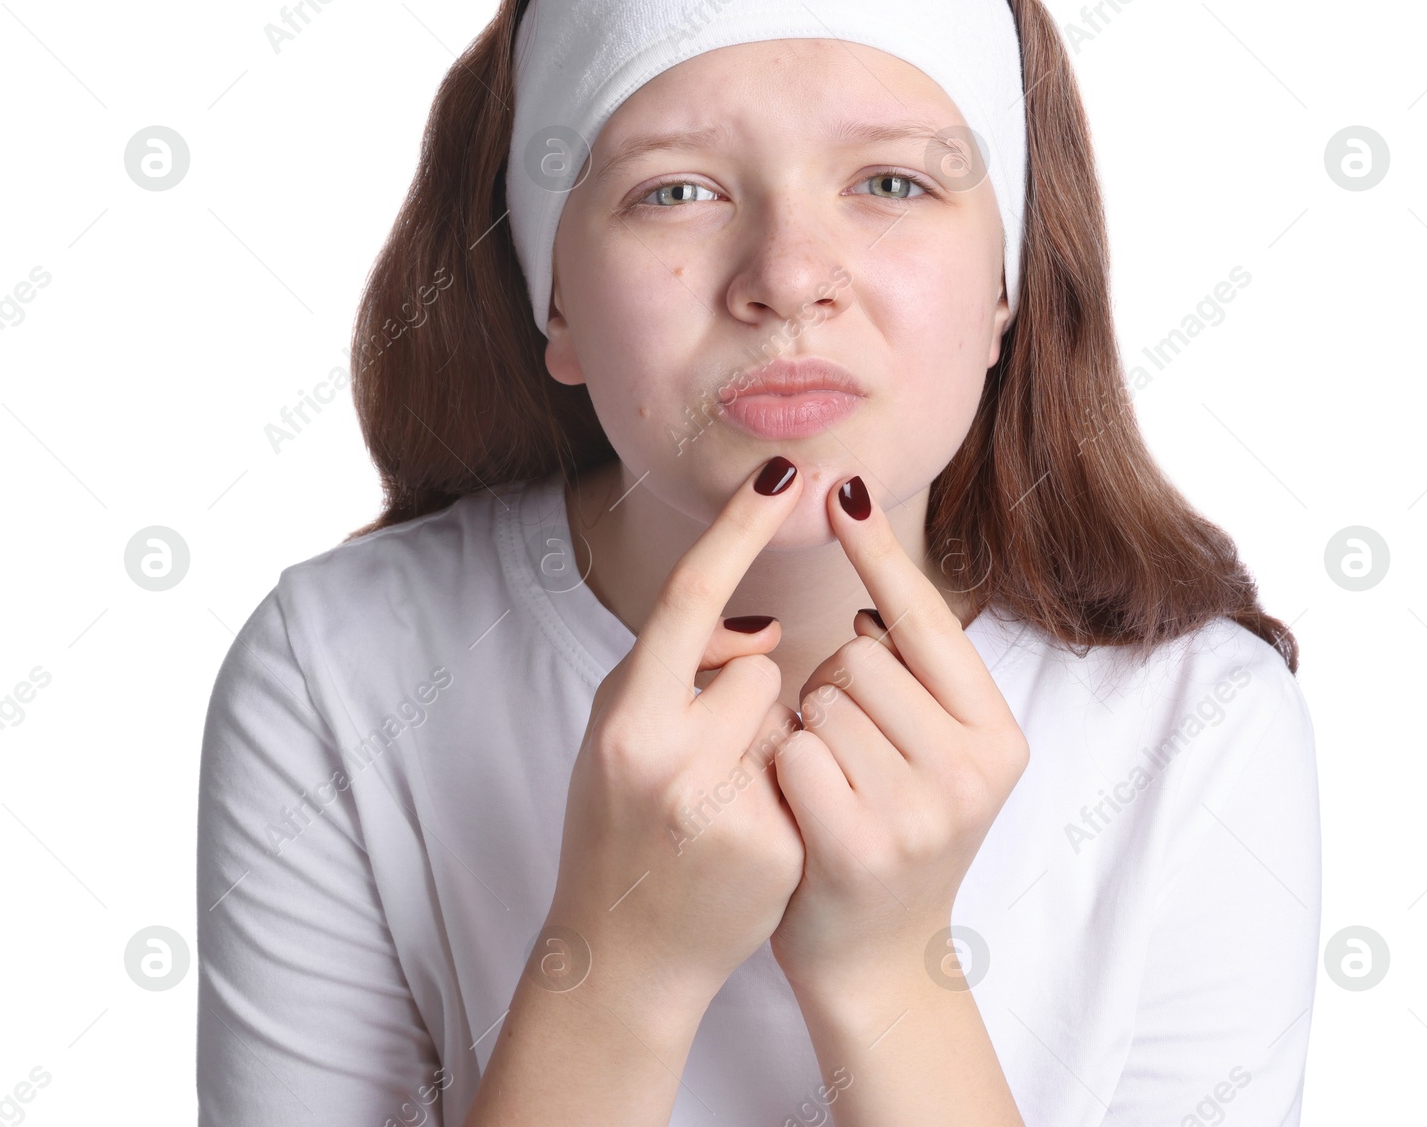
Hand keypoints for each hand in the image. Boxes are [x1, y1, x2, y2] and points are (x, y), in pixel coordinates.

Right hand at [539, 455, 807, 1014]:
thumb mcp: (617, 729)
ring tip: (725, 802)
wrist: (624, 954)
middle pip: (761, 670)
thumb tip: (764, 627)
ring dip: (774, 743)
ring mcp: (725, 810)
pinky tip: (750, 840)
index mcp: (623, 717)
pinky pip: (810, 775)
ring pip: (791, 720)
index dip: (738, 528)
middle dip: (751, 697)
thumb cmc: (617, 820)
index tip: (784, 472)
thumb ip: (679, 668)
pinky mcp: (776, 851)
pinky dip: (792, 793)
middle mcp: (667, 760)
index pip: (689, 597)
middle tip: (707, 757)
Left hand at [769, 474, 1029, 1002]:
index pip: (926, 619)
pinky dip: (784, 768)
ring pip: (822, 698)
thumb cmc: (892, 828)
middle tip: (850, 750)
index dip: (879, 550)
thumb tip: (872, 592)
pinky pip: (797, 751)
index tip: (842, 486)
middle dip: (831, 686)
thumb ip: (915, 677)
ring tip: (831, 783)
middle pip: (859, 656)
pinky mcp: (863, 846)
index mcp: (999, 735)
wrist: (877, 959)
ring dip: (806, 729)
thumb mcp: (934, 752)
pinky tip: (802, 809)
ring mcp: (923, 812)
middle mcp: (975, 770)